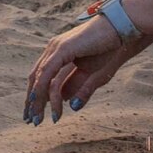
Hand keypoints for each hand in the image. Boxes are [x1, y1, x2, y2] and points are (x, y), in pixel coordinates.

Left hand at [25, 12, 139, 121]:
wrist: (121, 31)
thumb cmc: (109, 50)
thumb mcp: (92, 74)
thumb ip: (79, 87)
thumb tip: (67, 102)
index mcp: (57, 53)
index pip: (39, 76)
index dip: (35, 96)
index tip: (34, 114)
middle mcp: (53, 49)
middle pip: (35, 78)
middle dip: (32, 102)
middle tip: (31, 121)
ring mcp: (56, 48)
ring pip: (40, 78)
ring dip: (38, 101)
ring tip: (39, 119)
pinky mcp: (63, 49)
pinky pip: (48, 73)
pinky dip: (45, 90)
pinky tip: (48, 105)